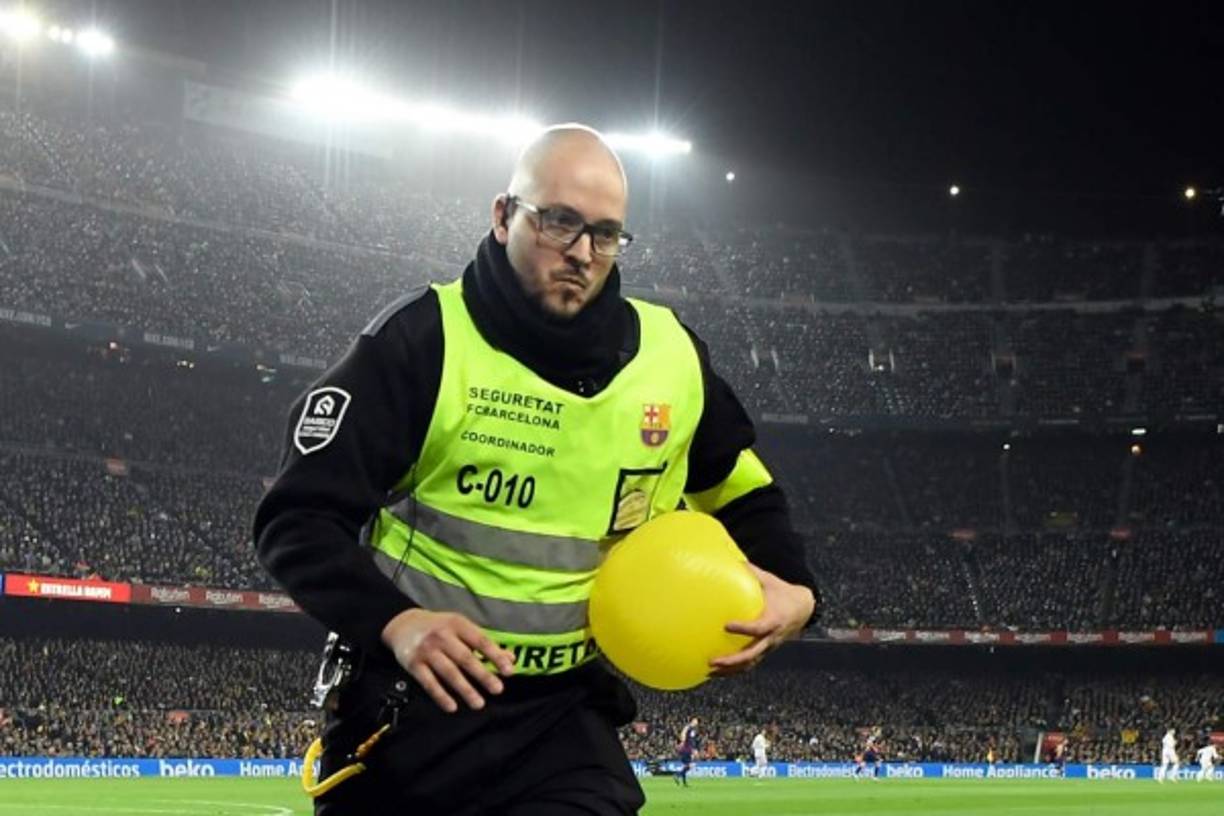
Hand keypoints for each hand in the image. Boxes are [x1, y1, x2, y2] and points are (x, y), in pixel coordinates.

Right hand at [380, 608, 515, 712]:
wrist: (403, 624)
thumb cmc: (440, 628)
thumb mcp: (461, 628)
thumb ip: (484, 643)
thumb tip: (510, 659)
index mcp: (457, 624)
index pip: (480, 640)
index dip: (496, 656)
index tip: (509, 671)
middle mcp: (442, 636)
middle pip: (465, 658)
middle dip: (483, 675)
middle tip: (498, 690)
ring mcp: (426, 650)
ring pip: (448, 672)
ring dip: (465, 689)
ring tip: (479, 704)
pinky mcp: (413, 664)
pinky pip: (429, 682)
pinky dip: (440, 696)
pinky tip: (452, 707)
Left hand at [708, 564, 814, 677]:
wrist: (803, 609)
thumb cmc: (783, 592)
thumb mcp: (771, 580)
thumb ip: (753, 572)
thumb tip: (734, 560)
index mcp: (774, 619)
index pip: (758, 628)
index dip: (743, 628)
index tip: (726, 625)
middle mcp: (771, 637)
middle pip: (752, 654)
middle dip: (732, 660)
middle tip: (712, 660)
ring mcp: (769, 647)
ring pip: (750, 663)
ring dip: (731, 670)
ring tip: (710, 671)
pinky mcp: (766, 651)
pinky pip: (750, 664)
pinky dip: (735, 670)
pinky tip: (718, 672)